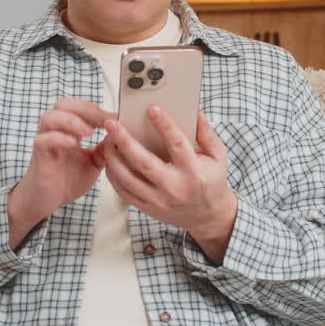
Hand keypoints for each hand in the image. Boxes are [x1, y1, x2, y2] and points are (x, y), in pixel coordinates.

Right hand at [8, 98, 110, 246]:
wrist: (48, 200)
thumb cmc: (68, 179)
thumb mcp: (94, 162)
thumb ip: (105, 148)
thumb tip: (122, 134)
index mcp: (68, 128)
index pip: (81, 107)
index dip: (98, 110)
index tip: (116, 118)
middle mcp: (54, 130)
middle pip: (63, 104)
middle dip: (86, 109)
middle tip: (104, 121)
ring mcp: (45, 140)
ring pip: (50, 117)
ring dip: (71, 120)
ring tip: (88, 132)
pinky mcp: (38, 154)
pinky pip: (43, 140)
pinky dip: (58, 138)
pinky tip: (73, 144)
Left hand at [102, 108, 237, 261]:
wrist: (207, 216)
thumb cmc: (211, 180)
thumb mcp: (218, 157)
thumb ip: (207, 134)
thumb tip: (196, 112)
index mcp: (194, 172)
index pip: (177, 145)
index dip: (165, 125)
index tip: (152, 108)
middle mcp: (175, 187)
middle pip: (144, 163)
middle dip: (125, 141)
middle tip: (111, 124)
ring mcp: (159, 200)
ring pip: (128, 179)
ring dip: (113, 158)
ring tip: (106, 140)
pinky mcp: (148, 208)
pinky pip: (124, 192)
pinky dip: (113, 175)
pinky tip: (110, 160)